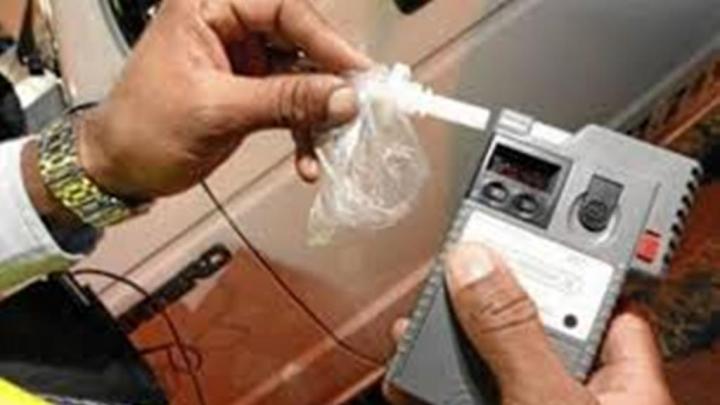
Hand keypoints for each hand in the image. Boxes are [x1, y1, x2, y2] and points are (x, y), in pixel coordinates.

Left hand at [75, 0, 370, 199]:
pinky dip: (305, 131)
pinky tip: (309, 161)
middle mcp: (229, 26)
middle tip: (357, 107)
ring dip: (320, 112)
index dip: (324, 38)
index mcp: (207, 6)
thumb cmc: (145, 130)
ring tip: (335, 141)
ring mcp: (243, 60)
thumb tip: (345, 98)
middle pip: (299, 38)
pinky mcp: (251, 91)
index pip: (282, 7)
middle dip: (328, 78)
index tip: (357, 72)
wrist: (119, 170)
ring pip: (301, 74)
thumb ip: (284, 101)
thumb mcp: (217, 111)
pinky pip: (292, 103)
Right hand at [386, 244, 674, 404]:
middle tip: (443, 272)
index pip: (594, 299)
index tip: (511, 229)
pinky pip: (461, 398)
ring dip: (445, 343)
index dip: (555, 261)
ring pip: (486, 365)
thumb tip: (478, 266)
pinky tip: (405, 377)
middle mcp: (576, 395)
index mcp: (619, 380)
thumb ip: (515, 337)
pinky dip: (431, 387)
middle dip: (478, 301)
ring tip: (412, 325)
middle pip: (526, 326)